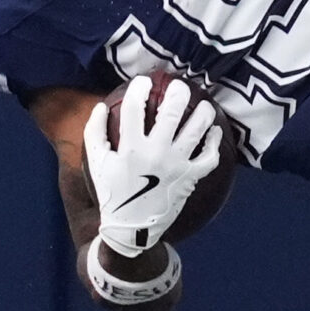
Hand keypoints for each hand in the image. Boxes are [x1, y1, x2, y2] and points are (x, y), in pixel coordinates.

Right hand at [85, 75, 222, 256]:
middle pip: (171, 112)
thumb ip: (95, 133)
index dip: (139, 89)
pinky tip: (214, 131)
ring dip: (203, 112)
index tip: (144, 81)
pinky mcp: (191, 177)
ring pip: (197, 130)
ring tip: (204, 105)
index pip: (135, 108)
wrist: (131, 228)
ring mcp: (176, 165)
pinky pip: (210, 156)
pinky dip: (214, 142)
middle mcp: (156, 153)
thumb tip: (102, 106)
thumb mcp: (97, 164)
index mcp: (130, 148)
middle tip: (180, 86)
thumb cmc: (112, 192)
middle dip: (177, 92)